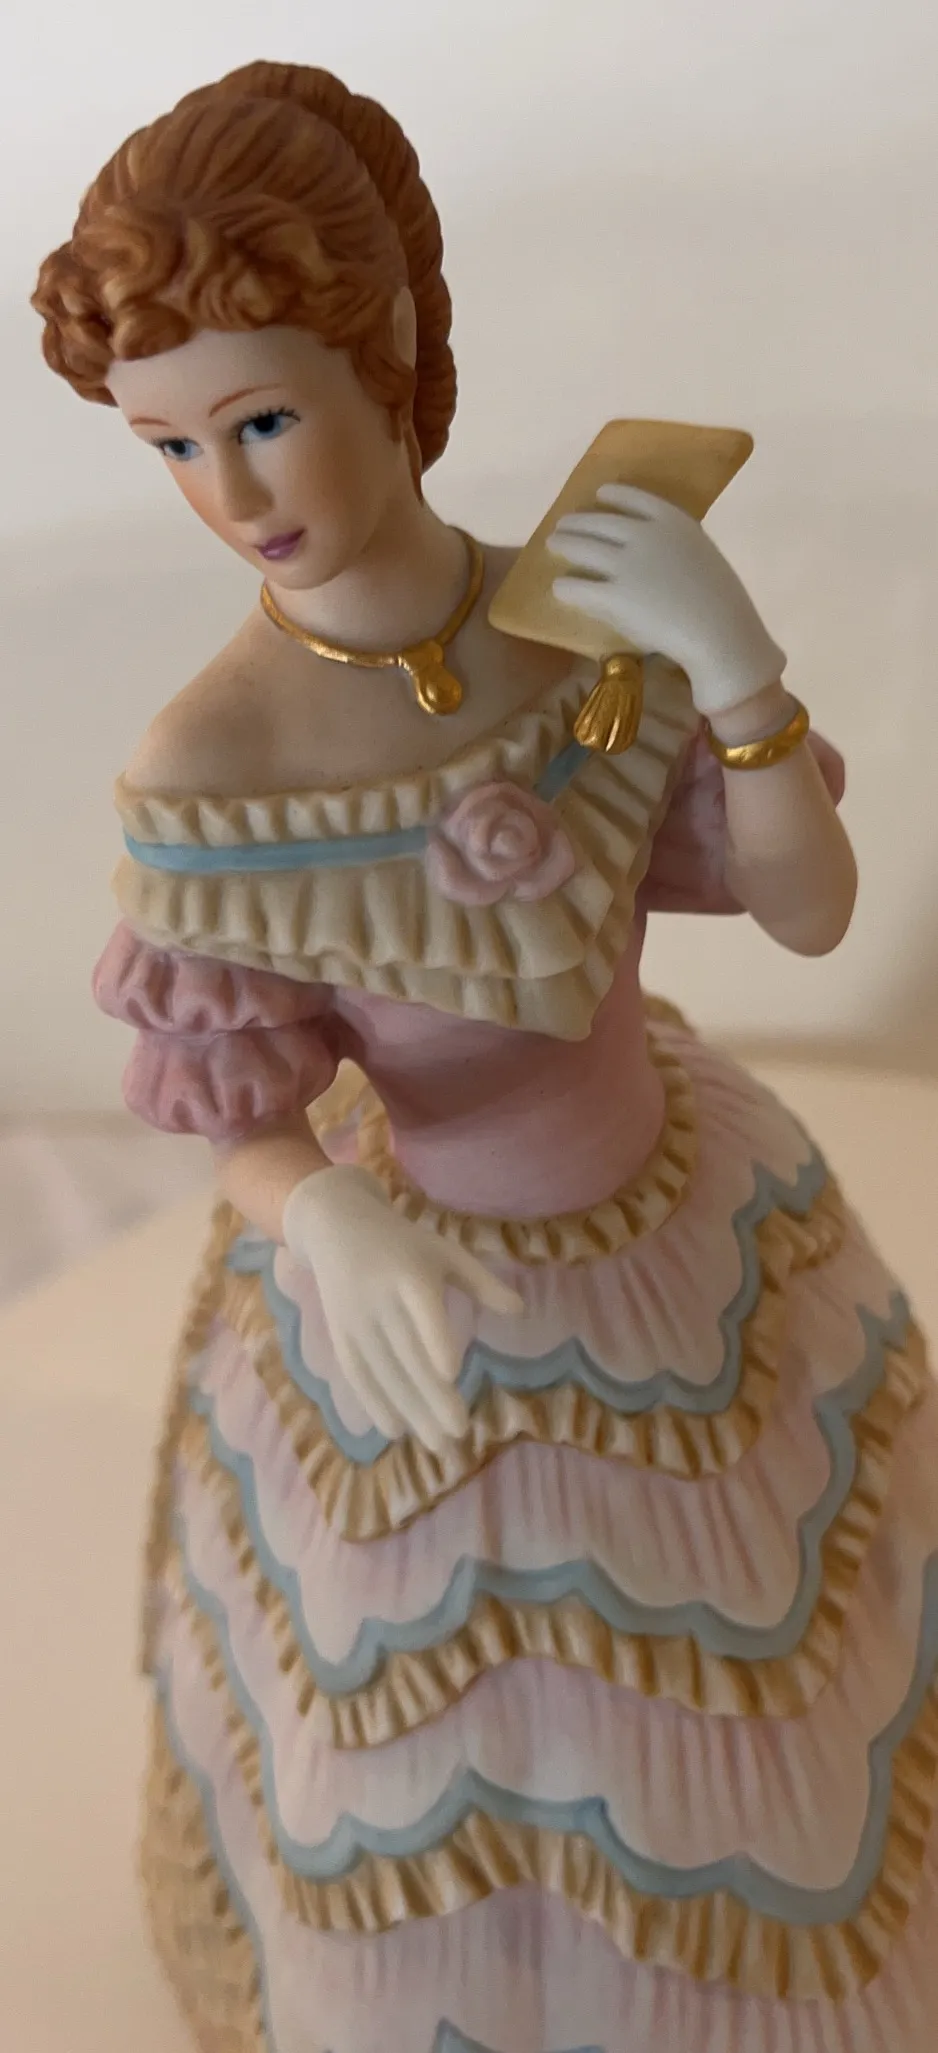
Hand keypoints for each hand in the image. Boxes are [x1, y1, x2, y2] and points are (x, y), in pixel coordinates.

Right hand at [282, 1165, 522, 1454]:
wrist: (337, 1228)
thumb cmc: (403, 1244)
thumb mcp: (444, 1252)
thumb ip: (481, 1282)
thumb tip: (521, 1310)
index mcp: (411, 1274)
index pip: (423, 1309)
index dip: (434, 1339)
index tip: (450, 1372)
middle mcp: (380, 1300)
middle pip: (407, 1353)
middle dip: (431, 1396)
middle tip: (459, 1432)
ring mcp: (357, 1321)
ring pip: (384, 1373)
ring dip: (410, 1410)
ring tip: (438, 1443)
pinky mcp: (341, 1336)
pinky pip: (358, 1376)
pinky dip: (374, 1404)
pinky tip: (396, 1430)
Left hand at [548, 484, 785, 719]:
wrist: (719, 630)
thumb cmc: (720, 600)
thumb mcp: (701, 555)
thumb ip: (676, 546)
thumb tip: (653, 548)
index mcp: (671, 520)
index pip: (634, 497)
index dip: (614, 495)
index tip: (600, 494)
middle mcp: (643, 534)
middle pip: (600, 521)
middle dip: (578, 522)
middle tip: (563, 526)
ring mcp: (624, 564)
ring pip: (582, 547)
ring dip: (564, 544)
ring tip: (553, 546)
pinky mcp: (611, 595)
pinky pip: (577, 587)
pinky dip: (565, 587)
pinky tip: (558, 588)